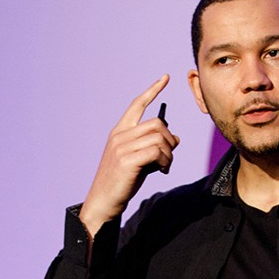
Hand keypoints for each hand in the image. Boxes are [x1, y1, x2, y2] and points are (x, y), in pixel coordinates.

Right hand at [79, 75, 178, 237]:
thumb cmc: (122, 182)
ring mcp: (122, 147)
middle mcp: (119, 135)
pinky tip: (162, 170)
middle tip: (168, 157)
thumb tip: (175, 137)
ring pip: (160, 138)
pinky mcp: (127, 161)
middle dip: (170, 140)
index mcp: (119, 132)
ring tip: (164, 167)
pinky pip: (157, 152)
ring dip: (169, 154)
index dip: (152, 90)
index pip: (137, 105)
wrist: (103, 201)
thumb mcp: (138, 160)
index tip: (165, 77)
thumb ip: (153, 146)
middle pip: (157, 124)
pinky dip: (165, 162)